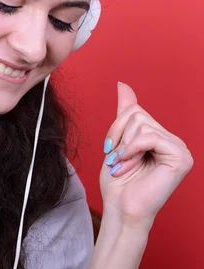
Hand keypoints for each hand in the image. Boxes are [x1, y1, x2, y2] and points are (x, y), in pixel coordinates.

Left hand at [99, 82, 193, 228]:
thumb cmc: (118, 180)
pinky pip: (149, 136)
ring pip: (141, 124)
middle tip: (117, 159)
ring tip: (123, 165)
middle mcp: (174, 141)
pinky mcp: (181, 159)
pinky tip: (128, 164)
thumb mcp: (118, 140)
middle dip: (119, 136)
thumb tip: (123, 84)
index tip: (112, 150)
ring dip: (124, 146)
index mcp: (161, 137)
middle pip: (137, 114)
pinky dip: (132, 149)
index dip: (117, 128)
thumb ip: (125, 113)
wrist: (120, 208)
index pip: (135, 111)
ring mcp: (180, 149)